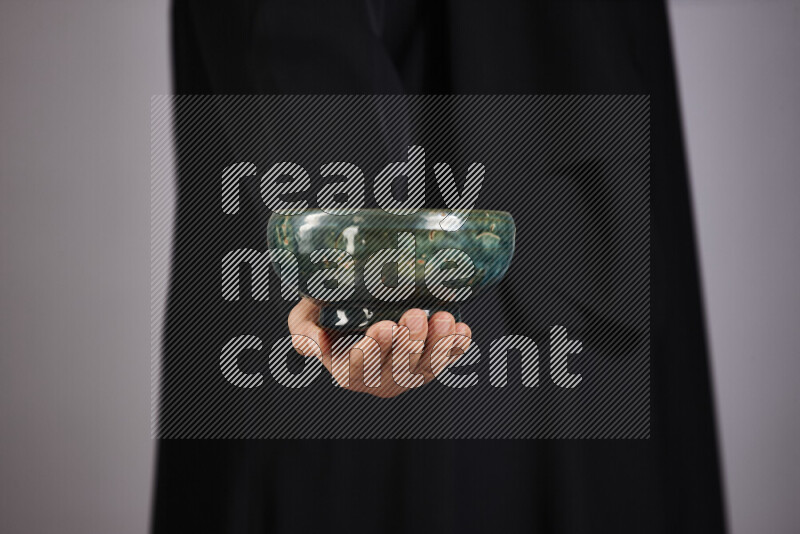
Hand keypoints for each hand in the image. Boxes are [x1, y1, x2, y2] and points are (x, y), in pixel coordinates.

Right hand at [288, 298, 471, 397]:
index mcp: (348, 371)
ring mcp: (407, 374)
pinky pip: (446, 360)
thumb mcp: (303, 318)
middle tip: (415, 314)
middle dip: (409, 344)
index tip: (383, 326)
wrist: (354, 302)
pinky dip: (456, 347)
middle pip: (398, 369)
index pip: (360, 368)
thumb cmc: (326, 311)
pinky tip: (462, 330)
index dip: (374, 350)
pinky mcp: (429, 363)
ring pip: (426, 367)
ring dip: (437, 345)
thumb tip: (317, 345)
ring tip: (443, 318)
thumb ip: (304, 333)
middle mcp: (379, 380)